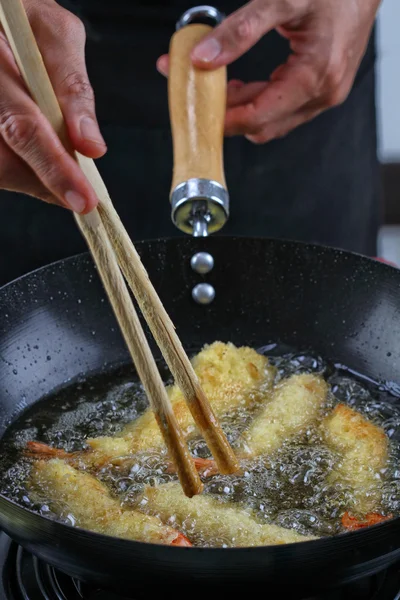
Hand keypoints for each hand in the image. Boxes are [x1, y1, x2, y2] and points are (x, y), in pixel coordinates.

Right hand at [0, 0, 103, 211]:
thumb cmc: (20, 21)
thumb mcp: (54, 34)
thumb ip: (73, 88)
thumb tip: (91, 146)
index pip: (23, 127)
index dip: (55, 169)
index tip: (84, 198)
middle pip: (5, 161)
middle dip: (49, 184)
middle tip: (81, 199)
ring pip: (0, 169)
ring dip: (35, 178)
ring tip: (61, 168)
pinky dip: (22, 169)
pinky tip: (39, 157)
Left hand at [158, 0, 380, 143]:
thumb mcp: (282, 0)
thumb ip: (240, 30)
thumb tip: (204, 57)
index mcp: (316, 76)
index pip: (260, 116)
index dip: (226, 119)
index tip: (200, 113)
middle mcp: (324, 93)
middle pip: (264, 124)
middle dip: (230, 115)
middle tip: (201, 97)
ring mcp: (324, 94)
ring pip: (272, 120)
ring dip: (242, 109)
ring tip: (217, 87)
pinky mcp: (321, 89)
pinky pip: (282, 108)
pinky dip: (257, 101)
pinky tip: (240, 86)